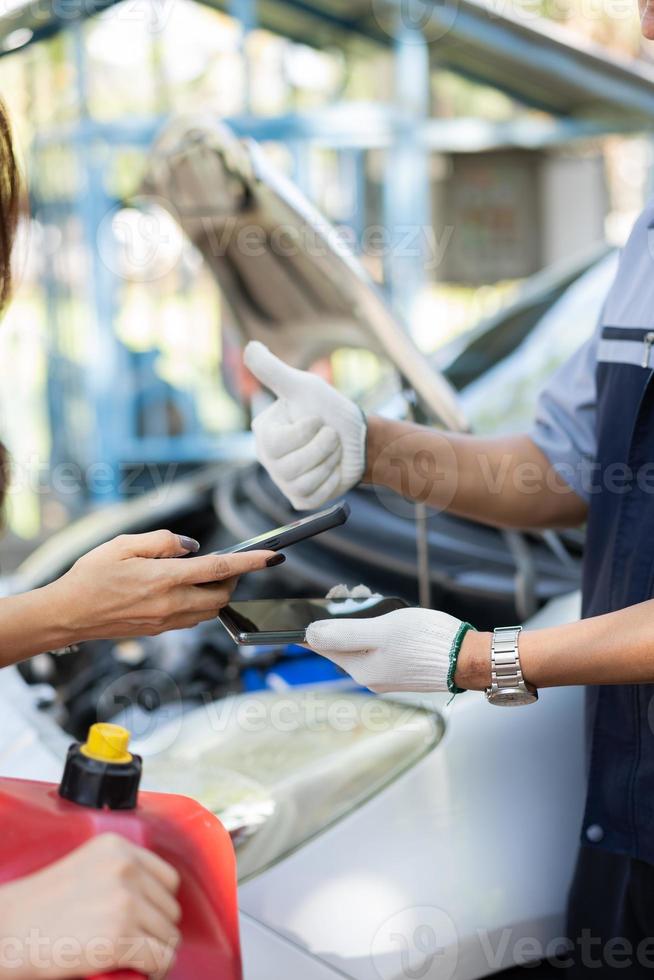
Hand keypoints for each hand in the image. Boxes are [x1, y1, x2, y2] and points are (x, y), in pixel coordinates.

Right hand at [0, 834, 180, 979]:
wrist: (7, 931)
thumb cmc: (39, 908)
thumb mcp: (85, 869)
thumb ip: (119, 874)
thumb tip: (152, 901)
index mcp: (117, 847)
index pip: (168, 878)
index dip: (159, 906)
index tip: (147, 922)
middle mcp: (126, 868)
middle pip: (170, 908)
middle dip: (156, 931)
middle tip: (137, 946)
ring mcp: (126, 902)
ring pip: (169, 936)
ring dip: (156, 952)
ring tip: (135, 960)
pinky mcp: (121, 938)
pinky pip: (161, 959)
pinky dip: (156, 971)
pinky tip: (141, 973)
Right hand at [44, 530, 278, 642]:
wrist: (69, 615)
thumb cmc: (91, 576)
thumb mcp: (123, 544)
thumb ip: (162, 541)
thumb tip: (192, 547)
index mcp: (164, 579)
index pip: (220, 570)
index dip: (251, 562)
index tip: (273, 556)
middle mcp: (171, 604)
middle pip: (223, 595)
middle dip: (234, 579)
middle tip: (227, 562)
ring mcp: (167, 622)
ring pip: (211, 610)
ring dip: (218, 592)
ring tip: (204, 574)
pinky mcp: (162, 631)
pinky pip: (194, 618)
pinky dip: (200, 603)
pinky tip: (185, 589)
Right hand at [244, 341, 366, 509]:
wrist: (358, 437)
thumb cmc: (330, 409)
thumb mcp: (304, 386)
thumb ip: (274, 371)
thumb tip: (249, 347)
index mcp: (264, 434)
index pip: (277, 444)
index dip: (306, 432)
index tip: (318, 419)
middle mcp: (269, 459)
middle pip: (289, 467)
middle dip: (323, 447)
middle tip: (331, 435)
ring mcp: (284, 481)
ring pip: (303, 482)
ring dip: (328, 462)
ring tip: (333, 450)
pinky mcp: (301, 498)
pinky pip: (313, 496)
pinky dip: (330, 482)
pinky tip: (332, 470)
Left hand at [306, 607, 473, 692]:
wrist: (468, 658)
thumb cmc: (427, 642)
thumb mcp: (381, 630)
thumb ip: (344, 633)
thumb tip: (310, 634)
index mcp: (360, 669)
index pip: (322, 647)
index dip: (315, 624)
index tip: (314, 606)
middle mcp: (369, 676)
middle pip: (341, 643)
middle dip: (340, 615)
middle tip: (348, 591)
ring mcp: (385, 674)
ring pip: (360, 642)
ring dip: (359, 618)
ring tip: (366, 596)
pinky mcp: (400, 669)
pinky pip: (376, 646)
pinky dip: (374, 627)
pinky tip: (383, 613)